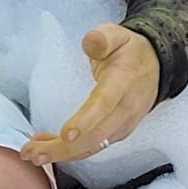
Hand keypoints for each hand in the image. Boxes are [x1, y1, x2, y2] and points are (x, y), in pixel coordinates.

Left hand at [18, 24, 160, 166]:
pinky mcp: (118, 133)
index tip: (65, 134)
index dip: (85, 121)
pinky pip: (94, 147)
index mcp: (123, 82)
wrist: (156, 65)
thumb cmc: (129, 50)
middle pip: (95, 136)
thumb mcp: (117, 34)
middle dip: (62, 148)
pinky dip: (70, 151)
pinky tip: (47, 146)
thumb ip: (102, 38)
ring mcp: (124, 125)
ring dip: (62, 154)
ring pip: (93, 147)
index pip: (104, 104)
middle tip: (32, 152)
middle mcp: (126, 109)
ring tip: (33, 153)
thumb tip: (90, 41)